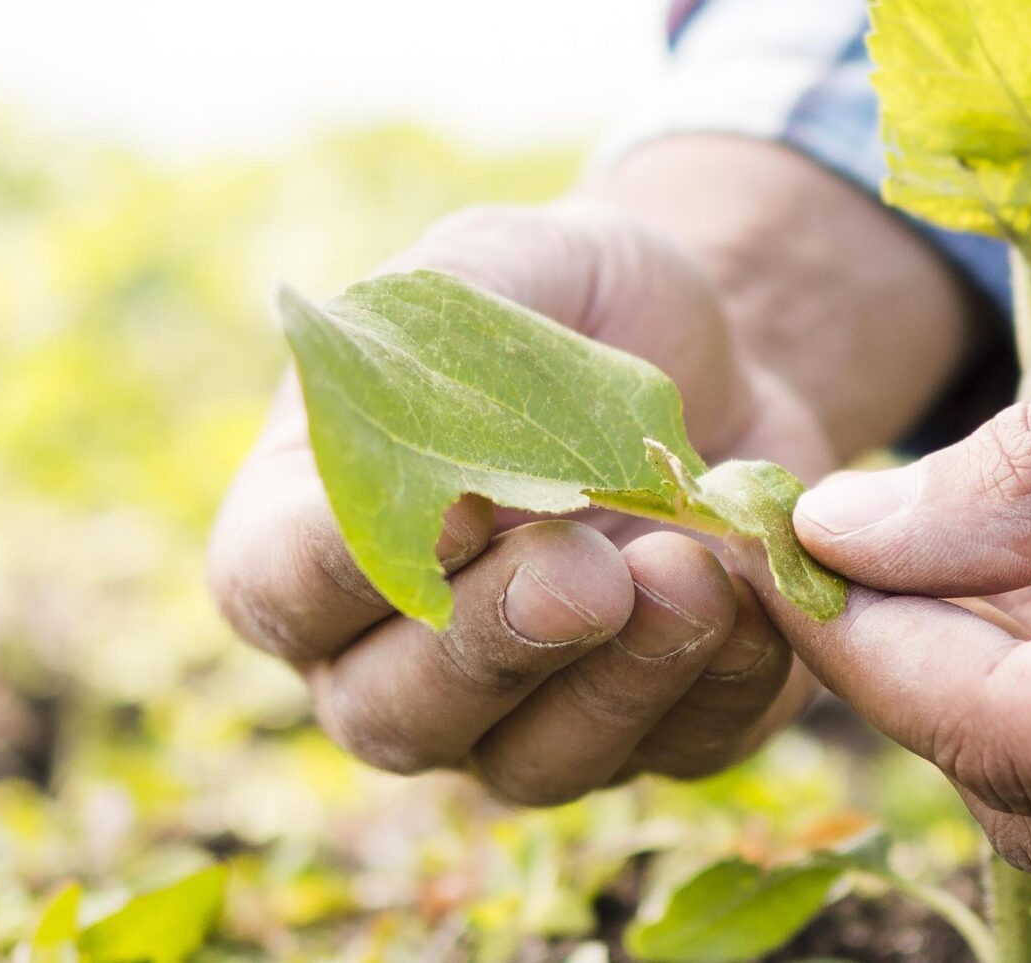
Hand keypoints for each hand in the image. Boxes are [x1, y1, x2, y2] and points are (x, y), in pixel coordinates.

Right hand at [209, 200, 831, 804]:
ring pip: (533, 764)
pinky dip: (722, 682)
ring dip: (616, 683)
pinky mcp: (654, 734)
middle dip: (493, 645)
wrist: (717, 348)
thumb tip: (440, 478)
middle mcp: (392, 654)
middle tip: (586, 571)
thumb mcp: (495, 265)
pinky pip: (677, 751)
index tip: (449, 505)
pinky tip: (753, 592)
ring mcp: (519, 714)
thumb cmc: (566, 304)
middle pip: (394, 716)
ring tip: (690, 574)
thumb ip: (433, 342)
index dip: (343, 569)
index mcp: (309, 532)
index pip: (277, 589)